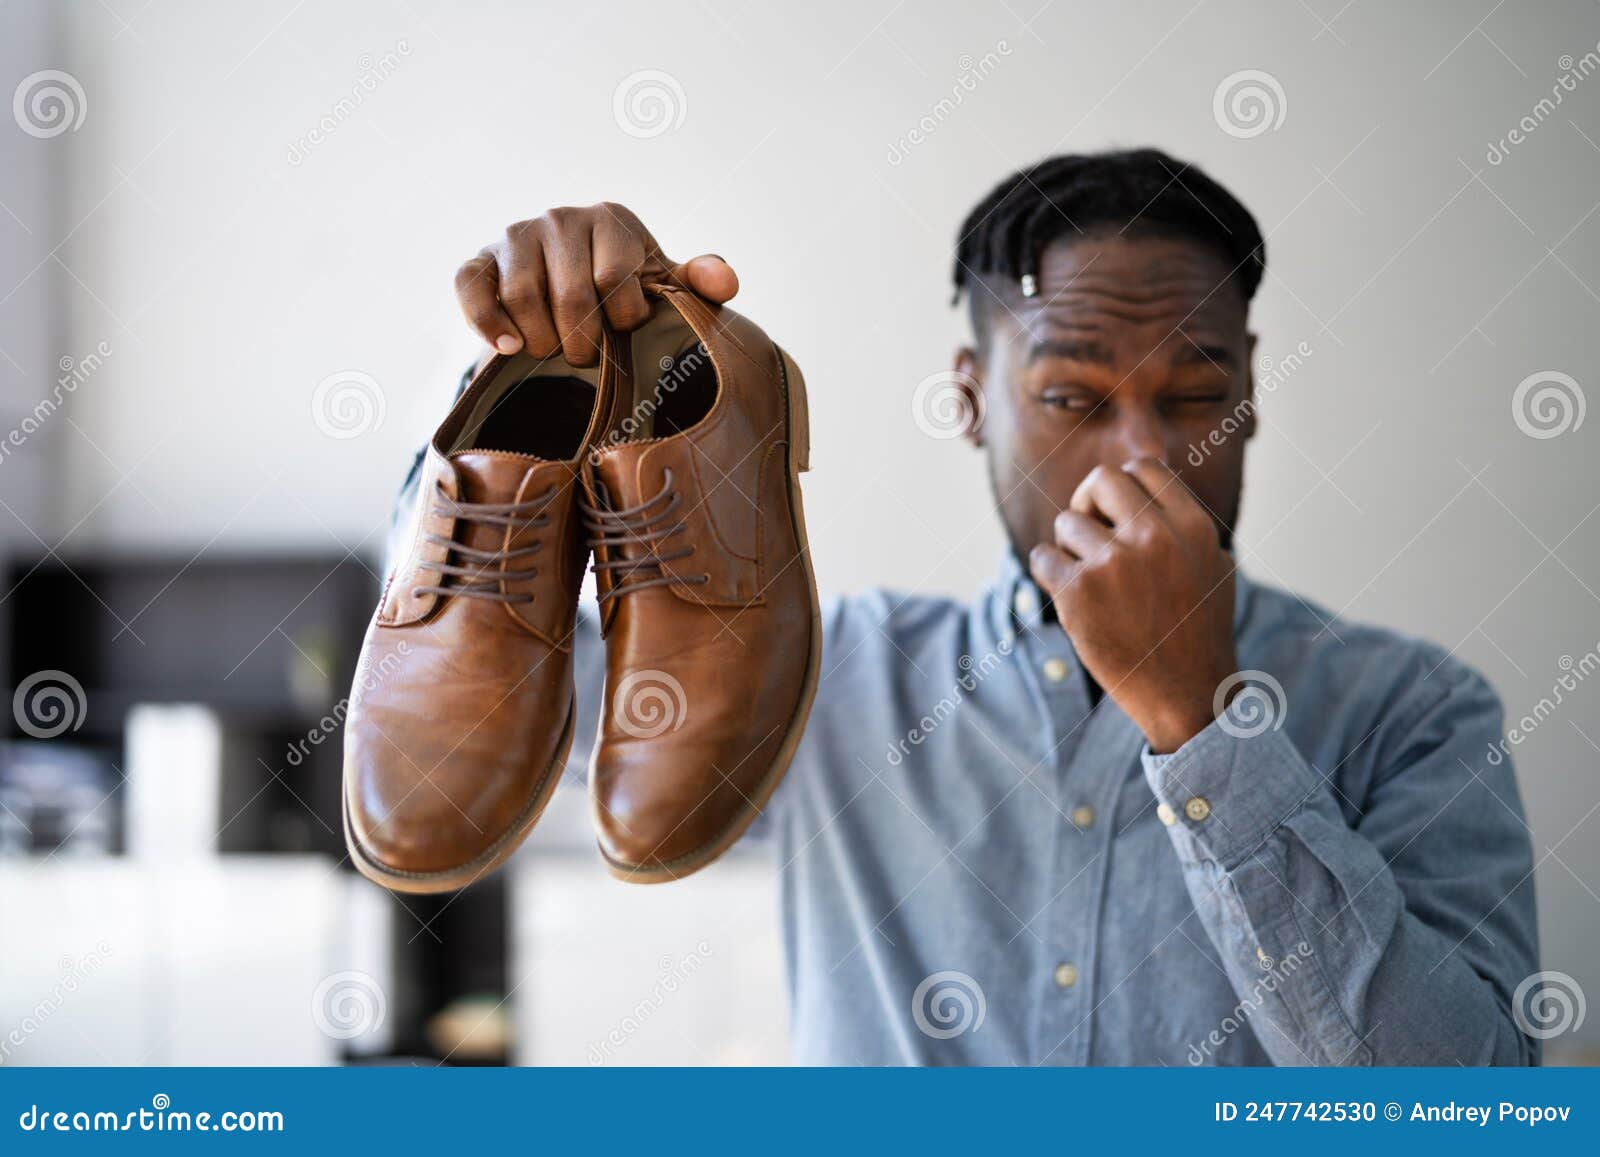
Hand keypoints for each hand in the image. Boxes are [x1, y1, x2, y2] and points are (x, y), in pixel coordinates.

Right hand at [455, 202, 738, 366]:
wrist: (565, 293)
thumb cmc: (624, 292)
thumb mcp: (664, 288)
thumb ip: (697, 285)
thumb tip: (726, 283)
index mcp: (611, 220)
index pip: (618, 279)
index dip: (624, 320)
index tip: (624, 330)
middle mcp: (560, 218)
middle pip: (571, 297)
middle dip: (583, 343)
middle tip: (587, 358)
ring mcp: (515, 236)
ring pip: (523, 299)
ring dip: (542, 342)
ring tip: (554, 352)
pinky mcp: (479, 259)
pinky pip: (470, 287)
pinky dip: (488, 323)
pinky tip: (509, 348)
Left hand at [1028, 458, 1238, 753]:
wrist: (1185, 693)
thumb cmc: (1197, 630)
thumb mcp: (1211, 565)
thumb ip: (1181, 522)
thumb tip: (1144, 479)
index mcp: (1191, 526)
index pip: (1143, 467)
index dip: (1123, 487)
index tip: (1118, 514)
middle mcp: (1154, 538)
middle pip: (1101, 480)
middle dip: (1088, 502)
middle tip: (1090, 532)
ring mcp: (1114, 564)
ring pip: (1066, 522)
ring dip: (1070, 548)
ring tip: (1090, 582)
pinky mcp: (1078, 594)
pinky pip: (1042, 558)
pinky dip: (1048, 574)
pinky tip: (1069, 596)